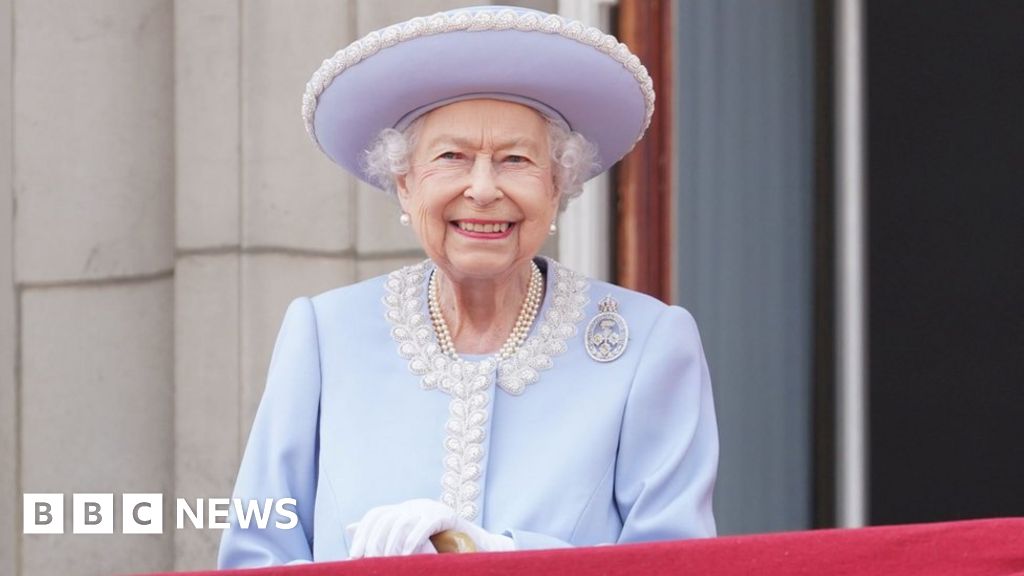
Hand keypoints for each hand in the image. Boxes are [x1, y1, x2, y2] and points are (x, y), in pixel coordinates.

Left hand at [348, 498, 514, 557]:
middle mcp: (413, 505)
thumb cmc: (437, 546)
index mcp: (402, 510)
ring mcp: (429, 508)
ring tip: (388, 562)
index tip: (354, 556)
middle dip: (374, 542)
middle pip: (386, 518)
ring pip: (403, 522)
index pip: (375, 515)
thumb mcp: (405, 540)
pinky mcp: (445, 515)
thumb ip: (381, 533)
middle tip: (370, 562)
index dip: (363, 534)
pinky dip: (414, 540)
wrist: (473, 544)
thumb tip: (350, 528)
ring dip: (392, 544)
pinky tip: (408, 555)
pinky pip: (425, 525)